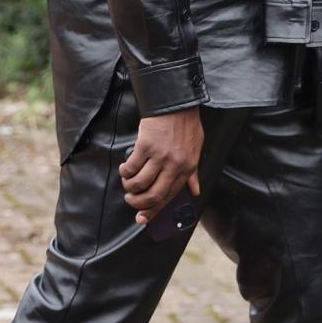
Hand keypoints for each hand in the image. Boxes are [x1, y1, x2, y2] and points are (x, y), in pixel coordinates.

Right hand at [119, 107, 202, 225]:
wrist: (176, 103)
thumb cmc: (186, 125)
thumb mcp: (196, 150)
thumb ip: (193, 173)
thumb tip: (195, 192)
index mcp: (187, 169)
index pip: (169, 197)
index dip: (153, 211)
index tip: (142, 218)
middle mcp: (174, 165)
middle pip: (153, 195)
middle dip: (138, 203)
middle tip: (131, 200)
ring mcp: (160, 156)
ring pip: (139, 183)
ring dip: (129, 187)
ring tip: (127, 182)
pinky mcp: (145, 146)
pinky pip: (131, 167)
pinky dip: (125, 171)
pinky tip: (125, 168)